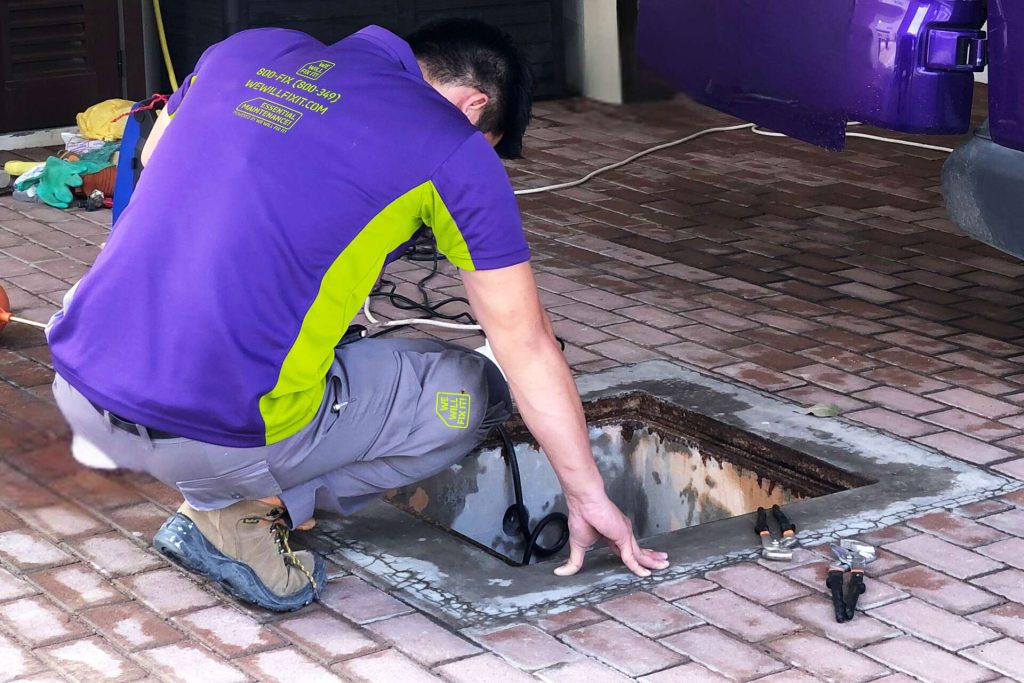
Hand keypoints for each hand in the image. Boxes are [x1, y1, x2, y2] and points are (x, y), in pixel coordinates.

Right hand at [554, 494, 668, 577]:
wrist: (584, 502)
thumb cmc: (580, 516)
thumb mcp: (577, 545)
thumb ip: (574, 561)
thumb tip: (561, 572)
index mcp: (612, 534)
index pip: (625, 549)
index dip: (633, 557)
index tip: (641, 562)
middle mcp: (622, 533)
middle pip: (638, 550)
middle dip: (650, 557)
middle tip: (662, 562)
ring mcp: (624, 534)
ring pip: (640, 553)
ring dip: (652, 561)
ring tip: (664, 566)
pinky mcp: (623, 537)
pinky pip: (631, 557)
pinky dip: (638, 566)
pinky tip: (644, 574)